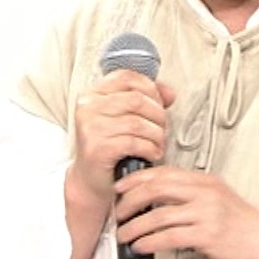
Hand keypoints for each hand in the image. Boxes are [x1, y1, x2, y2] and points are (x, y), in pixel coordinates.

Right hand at [68, 68, 177, 213]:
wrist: (90, 181)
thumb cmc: (108, 148)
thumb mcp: (123, 118)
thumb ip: (146, 100)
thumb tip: (170, 93)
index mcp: (92, 95)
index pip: (127, 77)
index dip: (150, 89)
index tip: (158, 105)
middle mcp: (88, 108)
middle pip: (136, 99)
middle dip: (158, 115)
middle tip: (162, 129)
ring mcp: (90, 128)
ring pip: (138, 122)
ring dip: (157, 135)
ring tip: (159, 144)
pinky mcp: (97, 148)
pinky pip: (134, 142)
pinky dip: (150, 148)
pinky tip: (152, 153)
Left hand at [114, 166, 258, 258]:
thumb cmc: (244, 226)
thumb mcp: (217, 200)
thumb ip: (191, 196)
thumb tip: (159, 201)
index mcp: (204, 181)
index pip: (162, 173)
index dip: (136, 180)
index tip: (120, 189)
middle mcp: (204, 192)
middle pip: (156, 188)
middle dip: (130, 200)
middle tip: (118, 213)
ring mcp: (207, 213)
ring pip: (159, 214)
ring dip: (135, 226)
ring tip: (124, 235)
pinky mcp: (209, 235)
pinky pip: (170, 236)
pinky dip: (150, 242)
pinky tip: (142, 246)